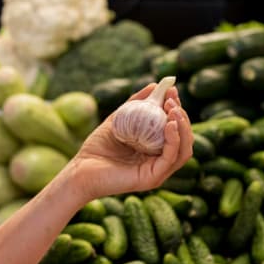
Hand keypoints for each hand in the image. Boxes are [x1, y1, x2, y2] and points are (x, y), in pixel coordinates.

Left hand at [66, 82, 193, 201]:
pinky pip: (170, 158)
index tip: (171, 90)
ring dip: (183, 128)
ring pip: (183, 151)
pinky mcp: (151, 178)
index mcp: (155, 151)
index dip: (177, 110)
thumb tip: (154, 85)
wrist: (79, 170)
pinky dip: (174, 140)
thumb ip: (136, 104)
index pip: (176, 131)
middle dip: (182, 117)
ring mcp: (157, 172)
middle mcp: (159, 163)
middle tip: (172, 99)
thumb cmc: (97, 148)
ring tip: (173, 110)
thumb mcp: (119, 119)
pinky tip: (169, 124)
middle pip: (184, 140)